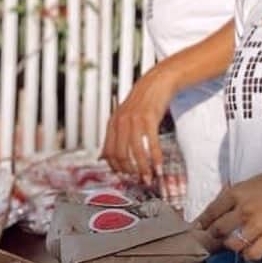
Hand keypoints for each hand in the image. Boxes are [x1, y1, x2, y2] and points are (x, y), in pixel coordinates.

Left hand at [101, 63, 176, 183]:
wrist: (156, 83)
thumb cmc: (141, 102)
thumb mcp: (123, 117)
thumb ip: (114, 136)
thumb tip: (102, 157)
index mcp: (113, 123)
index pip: (108, 152)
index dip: (115, 167)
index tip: (124, 176)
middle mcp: (121, 122)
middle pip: (120, 154)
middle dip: (129, 171)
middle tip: (137, 179)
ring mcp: (134, 120)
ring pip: (136, 152)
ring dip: (143, 168)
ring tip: (148, 177)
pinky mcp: (149, 119)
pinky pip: (151, 144)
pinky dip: (155, 158)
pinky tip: (159, 166)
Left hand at [197, 167, 261, 261]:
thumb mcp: (252, 181)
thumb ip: (236, 193)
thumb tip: (220, 202)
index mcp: (237, 192)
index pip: (210, 211)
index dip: (201, 223)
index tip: (196, 230)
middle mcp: (244, 209)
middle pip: (217, 230)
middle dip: (211, 238)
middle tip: (211, 242)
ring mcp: (258, 223)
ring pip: (232, 244)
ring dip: (230, 246)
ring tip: (233, 244)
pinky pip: (252, 253)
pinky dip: (248, 255)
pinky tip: (250, 249)